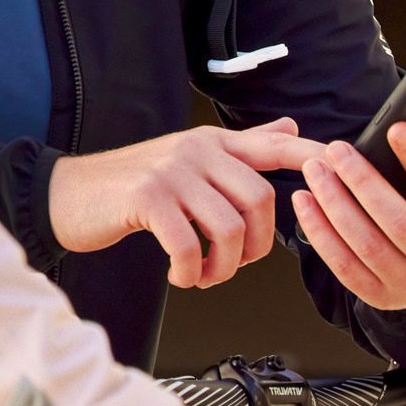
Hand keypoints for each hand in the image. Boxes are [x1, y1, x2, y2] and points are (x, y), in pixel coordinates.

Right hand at [47, 119, 317, 287]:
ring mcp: (172, 172)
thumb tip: (289, 128)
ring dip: (224, 267)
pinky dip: (191, 271)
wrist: (68, 195)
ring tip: (204, 276)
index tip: (337, 165)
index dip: (309, 154)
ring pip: (230, 226)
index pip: (273, 144)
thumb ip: (240, 148)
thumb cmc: (129, 186)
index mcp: (211, 143)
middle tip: (234, 265)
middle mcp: (196, 151)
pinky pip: (190, 243)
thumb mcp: (187, 160)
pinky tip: (180, 276)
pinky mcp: (148, 197)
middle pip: (260, 199)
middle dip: (258, 245)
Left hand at [292, 107, 405, 311]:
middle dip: (362, 182)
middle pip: (397, 222)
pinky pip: (342, 265)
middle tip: (335, 149)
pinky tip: (303, 201)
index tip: (395, 128)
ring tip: (314, 170)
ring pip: (365, 244)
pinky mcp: (378, 297)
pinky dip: (318, 232)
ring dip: (333, 204)